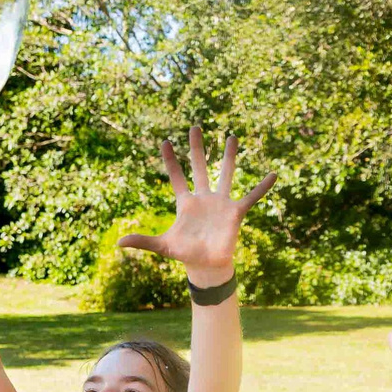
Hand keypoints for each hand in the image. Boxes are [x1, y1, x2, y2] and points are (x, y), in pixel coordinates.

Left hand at [115, 125, 273, 287]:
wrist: (207, 265)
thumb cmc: (185, 254)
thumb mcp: (163, 246)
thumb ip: (143, 241)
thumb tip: (119, 242)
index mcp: (185, 203)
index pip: (176, 177)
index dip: (171, 160)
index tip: (165, 142)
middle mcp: (203, 198)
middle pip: (200, 167)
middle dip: (197, 148)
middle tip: (194, 126)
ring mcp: (220, 203)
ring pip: (226, 174)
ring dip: (229, 156)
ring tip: (231, 136)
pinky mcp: (235, 212)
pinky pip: (251, 197)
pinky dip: (262, 187)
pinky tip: (273, 174)